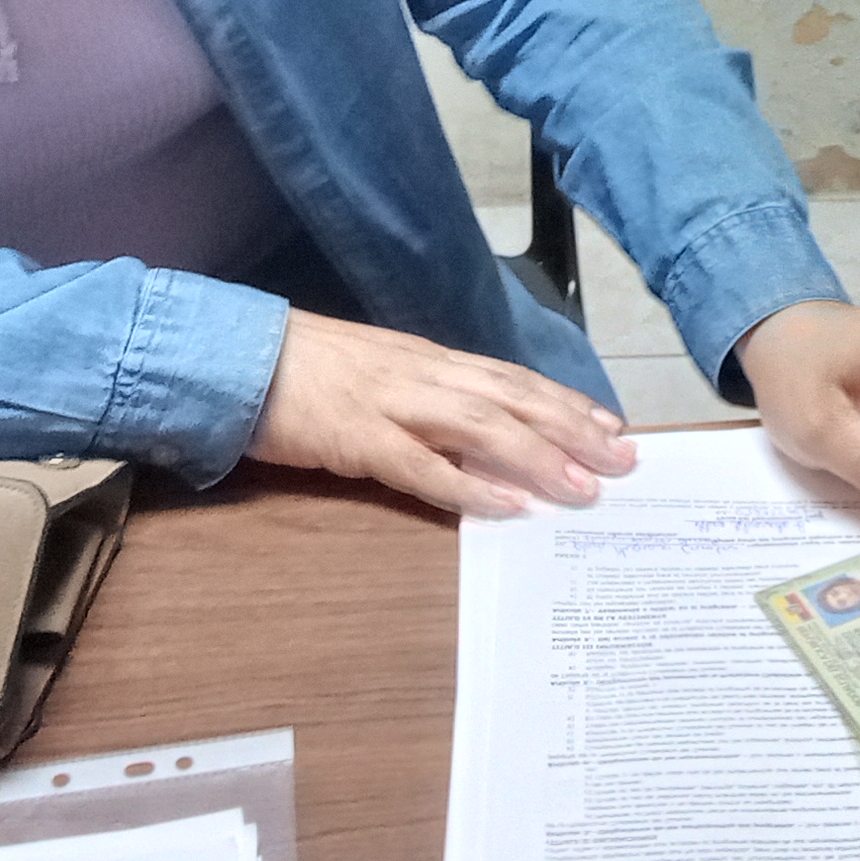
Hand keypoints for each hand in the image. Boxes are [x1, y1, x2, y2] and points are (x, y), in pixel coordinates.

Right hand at [246, 309, 635, 516]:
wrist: (235, 355)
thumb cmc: (305, 368)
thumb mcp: (378, 371)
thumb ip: (424, 395)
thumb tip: (474, 427)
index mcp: (429, 360)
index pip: (512, 379)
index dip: (565, 402)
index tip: (612, 426)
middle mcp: (423, 375)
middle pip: (513, 400)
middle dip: (572, 430)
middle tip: (624, 461)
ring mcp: (391, 404)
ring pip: (481, 427)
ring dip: (537, 456)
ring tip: (582, 486)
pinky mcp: (356, 438)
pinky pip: (419, 465)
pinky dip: (466, 484)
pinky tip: (505, 506)